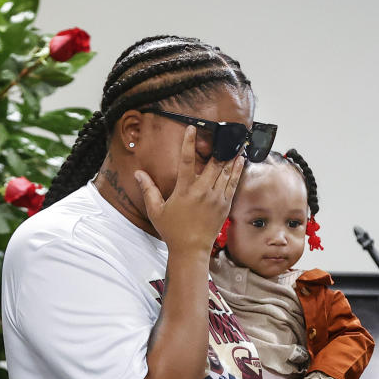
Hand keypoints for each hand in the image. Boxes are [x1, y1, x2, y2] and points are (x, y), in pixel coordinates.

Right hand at [133, 126, 244, 253]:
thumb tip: (138, 173)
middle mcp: (203, 191)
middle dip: (219, 146)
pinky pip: (233, 184)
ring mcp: (216, 198)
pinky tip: (240, 160)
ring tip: (238, 142)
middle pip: (213, 163)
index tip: (192, 128)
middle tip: (225, 132)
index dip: (189, 143)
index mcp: (185, 190)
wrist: (191, 250)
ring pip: (226, 171)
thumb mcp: (156, 210)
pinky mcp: (225, 205)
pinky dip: (237, 171)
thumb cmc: (172, 231)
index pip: (186, 161)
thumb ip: (148, 189)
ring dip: (231, 156)